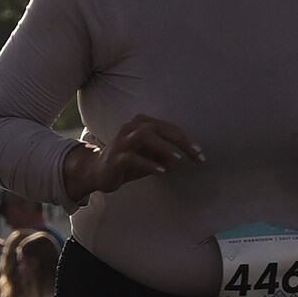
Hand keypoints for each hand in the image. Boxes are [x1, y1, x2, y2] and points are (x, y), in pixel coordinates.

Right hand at [65, 116, 203, 202]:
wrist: (97, 172)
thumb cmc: (129, 162)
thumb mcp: (150, 157)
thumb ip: (164, 155)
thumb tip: (178, 160)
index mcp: (142, 124)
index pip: (169, 128)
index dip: (186, 140)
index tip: (200, 155)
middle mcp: (131, 127)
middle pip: (159, 128)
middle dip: (180, 141)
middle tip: (195, 155)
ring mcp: (121, 142)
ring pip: (144, 136)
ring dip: (163, 147)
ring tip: (177, 160)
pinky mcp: (115, 157)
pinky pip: (132, 157)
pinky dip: (148, 163)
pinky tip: (161, 171)